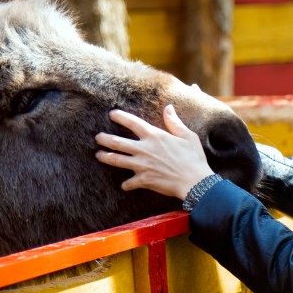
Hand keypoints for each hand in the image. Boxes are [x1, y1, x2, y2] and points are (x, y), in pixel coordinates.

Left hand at [95, 105, 215, 198]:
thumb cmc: (193, 158)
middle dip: (104, 139)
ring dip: (105, 157)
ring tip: (98, 155)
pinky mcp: (144, 180)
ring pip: (117, 160)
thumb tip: (168, 107)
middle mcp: (144, 149)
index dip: (120, 117)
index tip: (111, 114)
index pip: (132, 123)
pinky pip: (129, 183)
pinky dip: (126, 184)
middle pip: (117, 142)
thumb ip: (174, 122)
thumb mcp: (188, 136)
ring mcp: (142, 165)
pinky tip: (124, 185)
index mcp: (154, 136)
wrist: (195, 181)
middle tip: (98, 137)